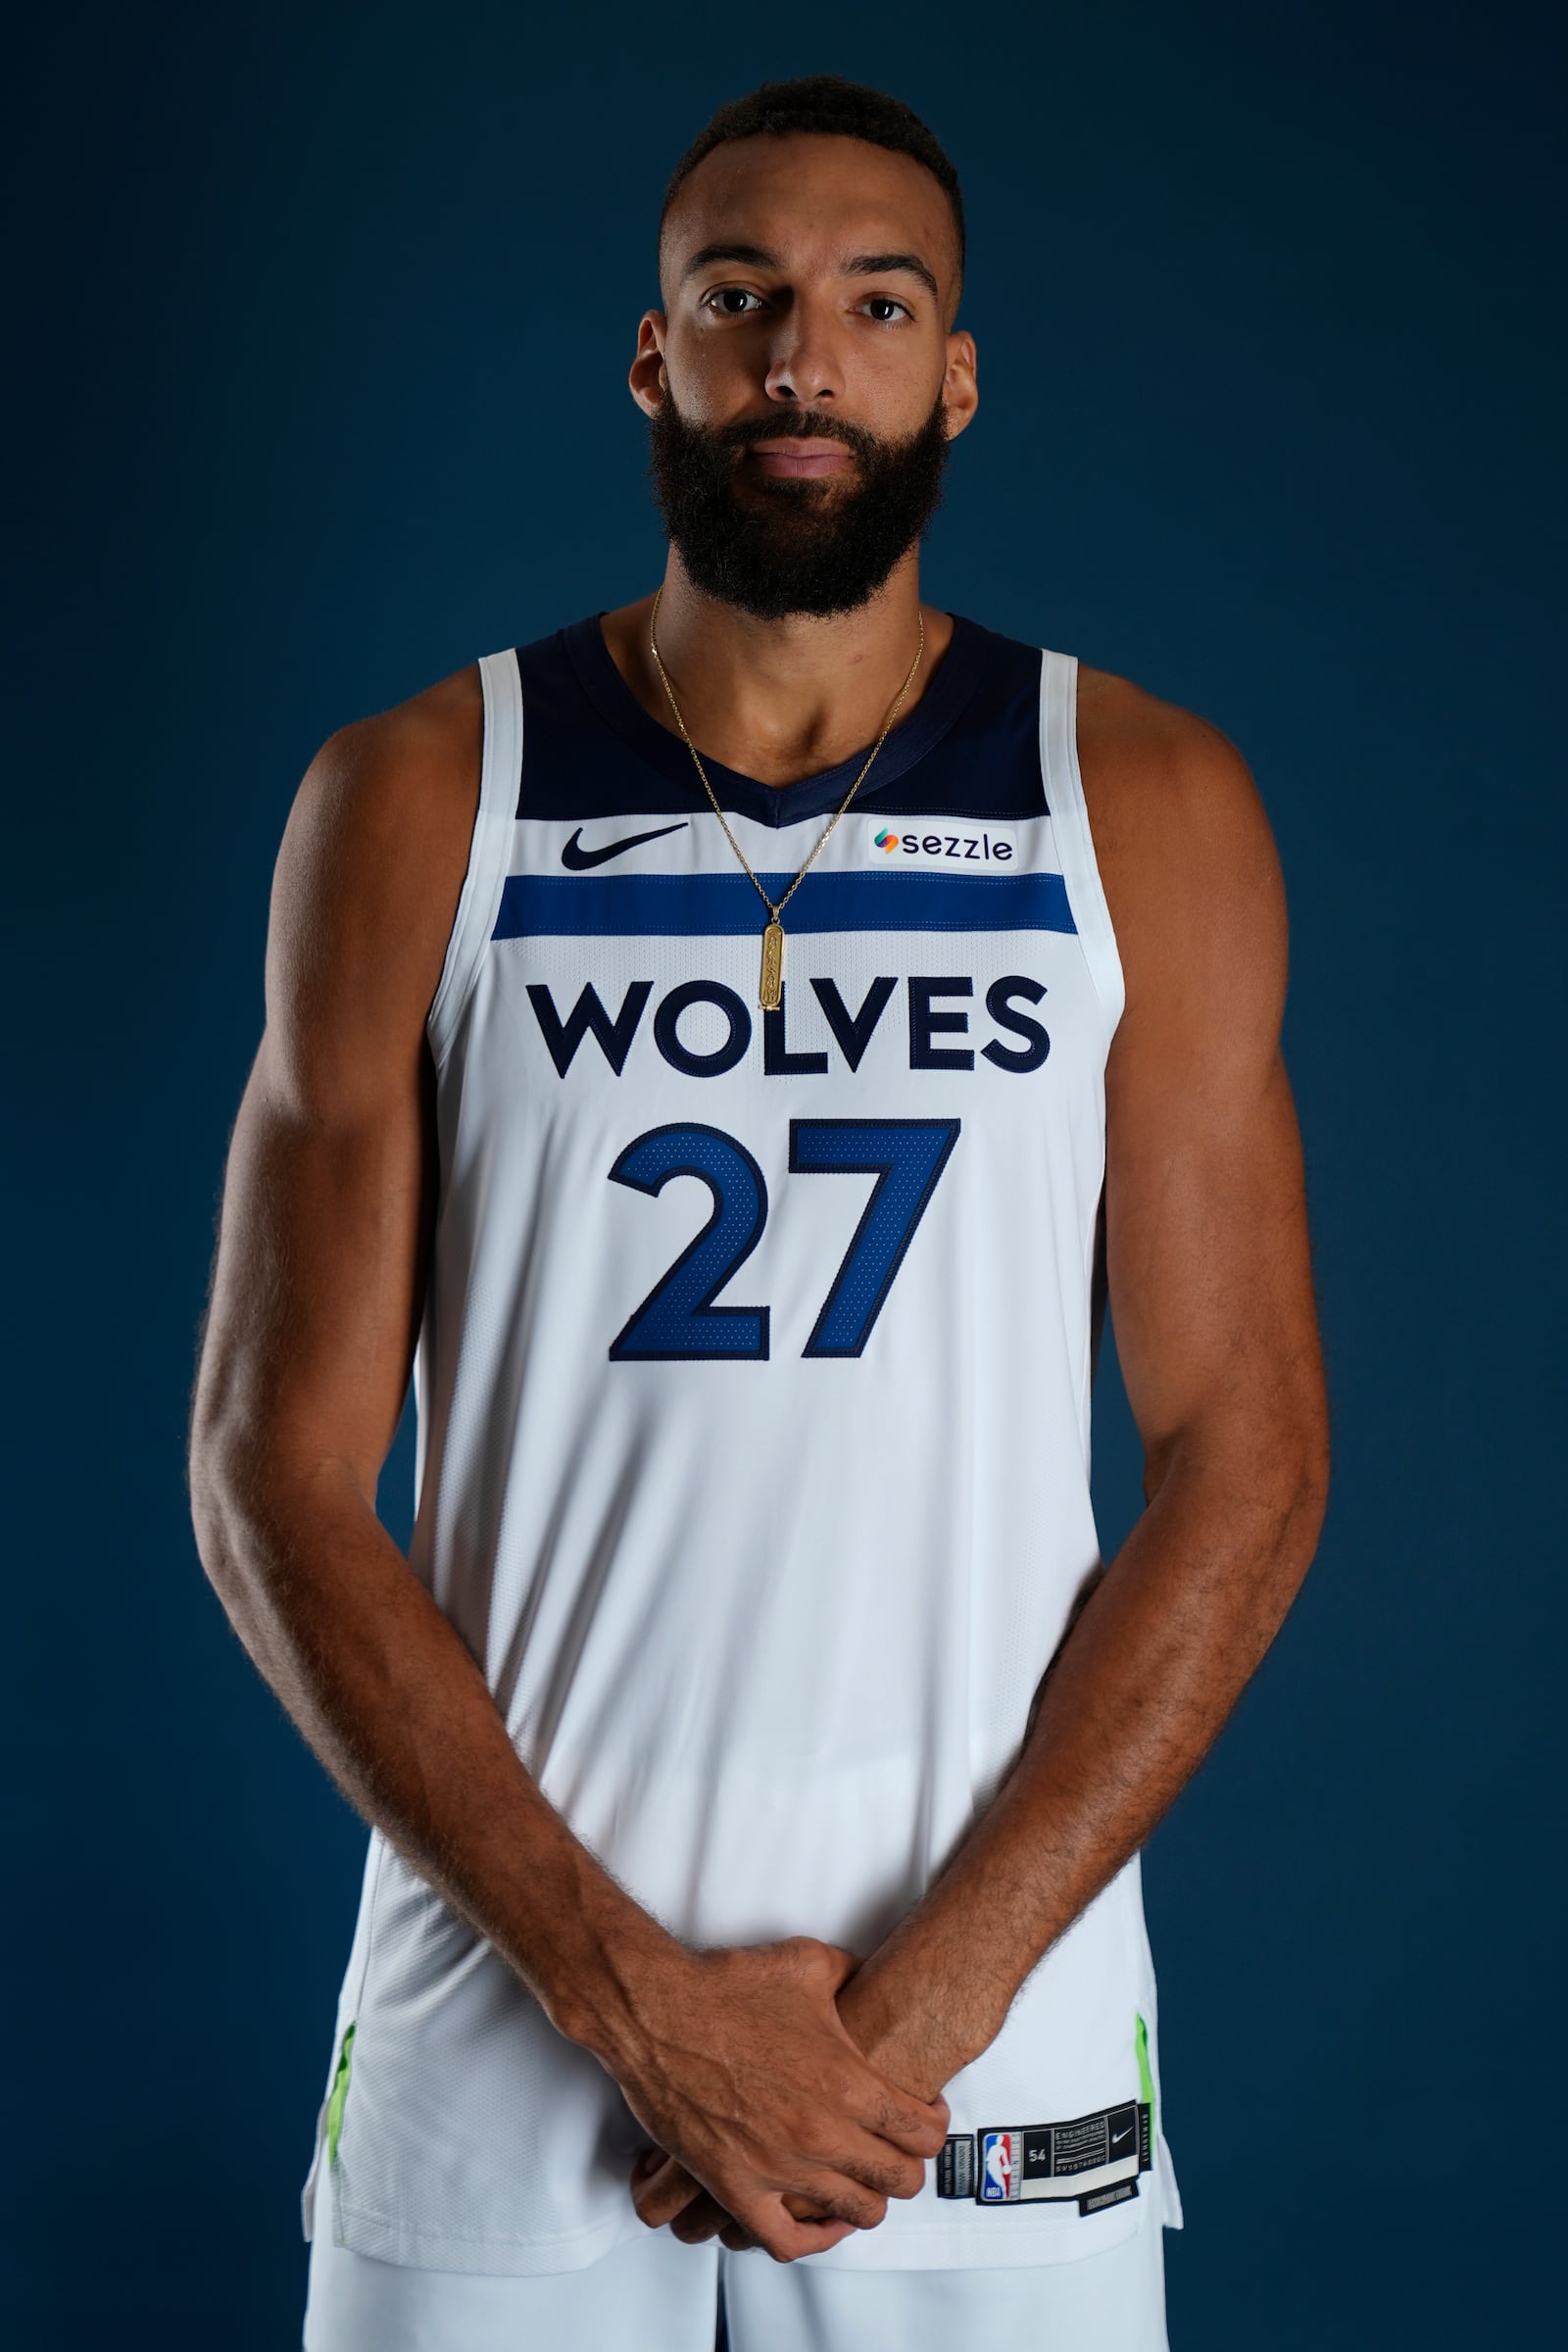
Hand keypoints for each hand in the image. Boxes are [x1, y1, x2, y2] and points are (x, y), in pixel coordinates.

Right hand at [616, 1937, 950, 2262]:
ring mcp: (778, 2168)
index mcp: (848, 2083)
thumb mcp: (810, 1963)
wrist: (657, 2010)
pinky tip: (818, 2220)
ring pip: (854, 2214)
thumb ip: (854, 1975)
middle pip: (900, 2181)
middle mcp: (821, 2134)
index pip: (924, 2134)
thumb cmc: (728, 1986)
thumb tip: (870, 1978)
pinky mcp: (734, 2187)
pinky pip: (784, 2242)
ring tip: (862, 2179)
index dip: (934, 2125)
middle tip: (898, 2148)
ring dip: (867, 2199)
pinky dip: (811, 2239)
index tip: (924, 2114)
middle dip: (908, 2165)